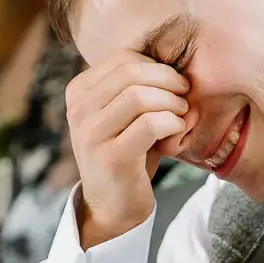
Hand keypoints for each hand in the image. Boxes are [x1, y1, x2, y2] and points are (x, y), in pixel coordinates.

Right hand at [65, 52, 191, 247]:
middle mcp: (78, 109)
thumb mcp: (125, 115)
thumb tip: (176, 64)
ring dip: (171, 103)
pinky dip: (172, 123)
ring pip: (139, 95)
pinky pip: (149, 124)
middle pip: (132, 71)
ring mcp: (90, 133)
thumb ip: (138, 87)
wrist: (113, 205)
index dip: (157, 66)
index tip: (175, 84)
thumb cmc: (127, 154)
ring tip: (182, 116)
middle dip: (168, 81)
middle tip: (184, 98)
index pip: (123, 57)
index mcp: (79, 91)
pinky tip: (178, 132)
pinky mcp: (111, 157)